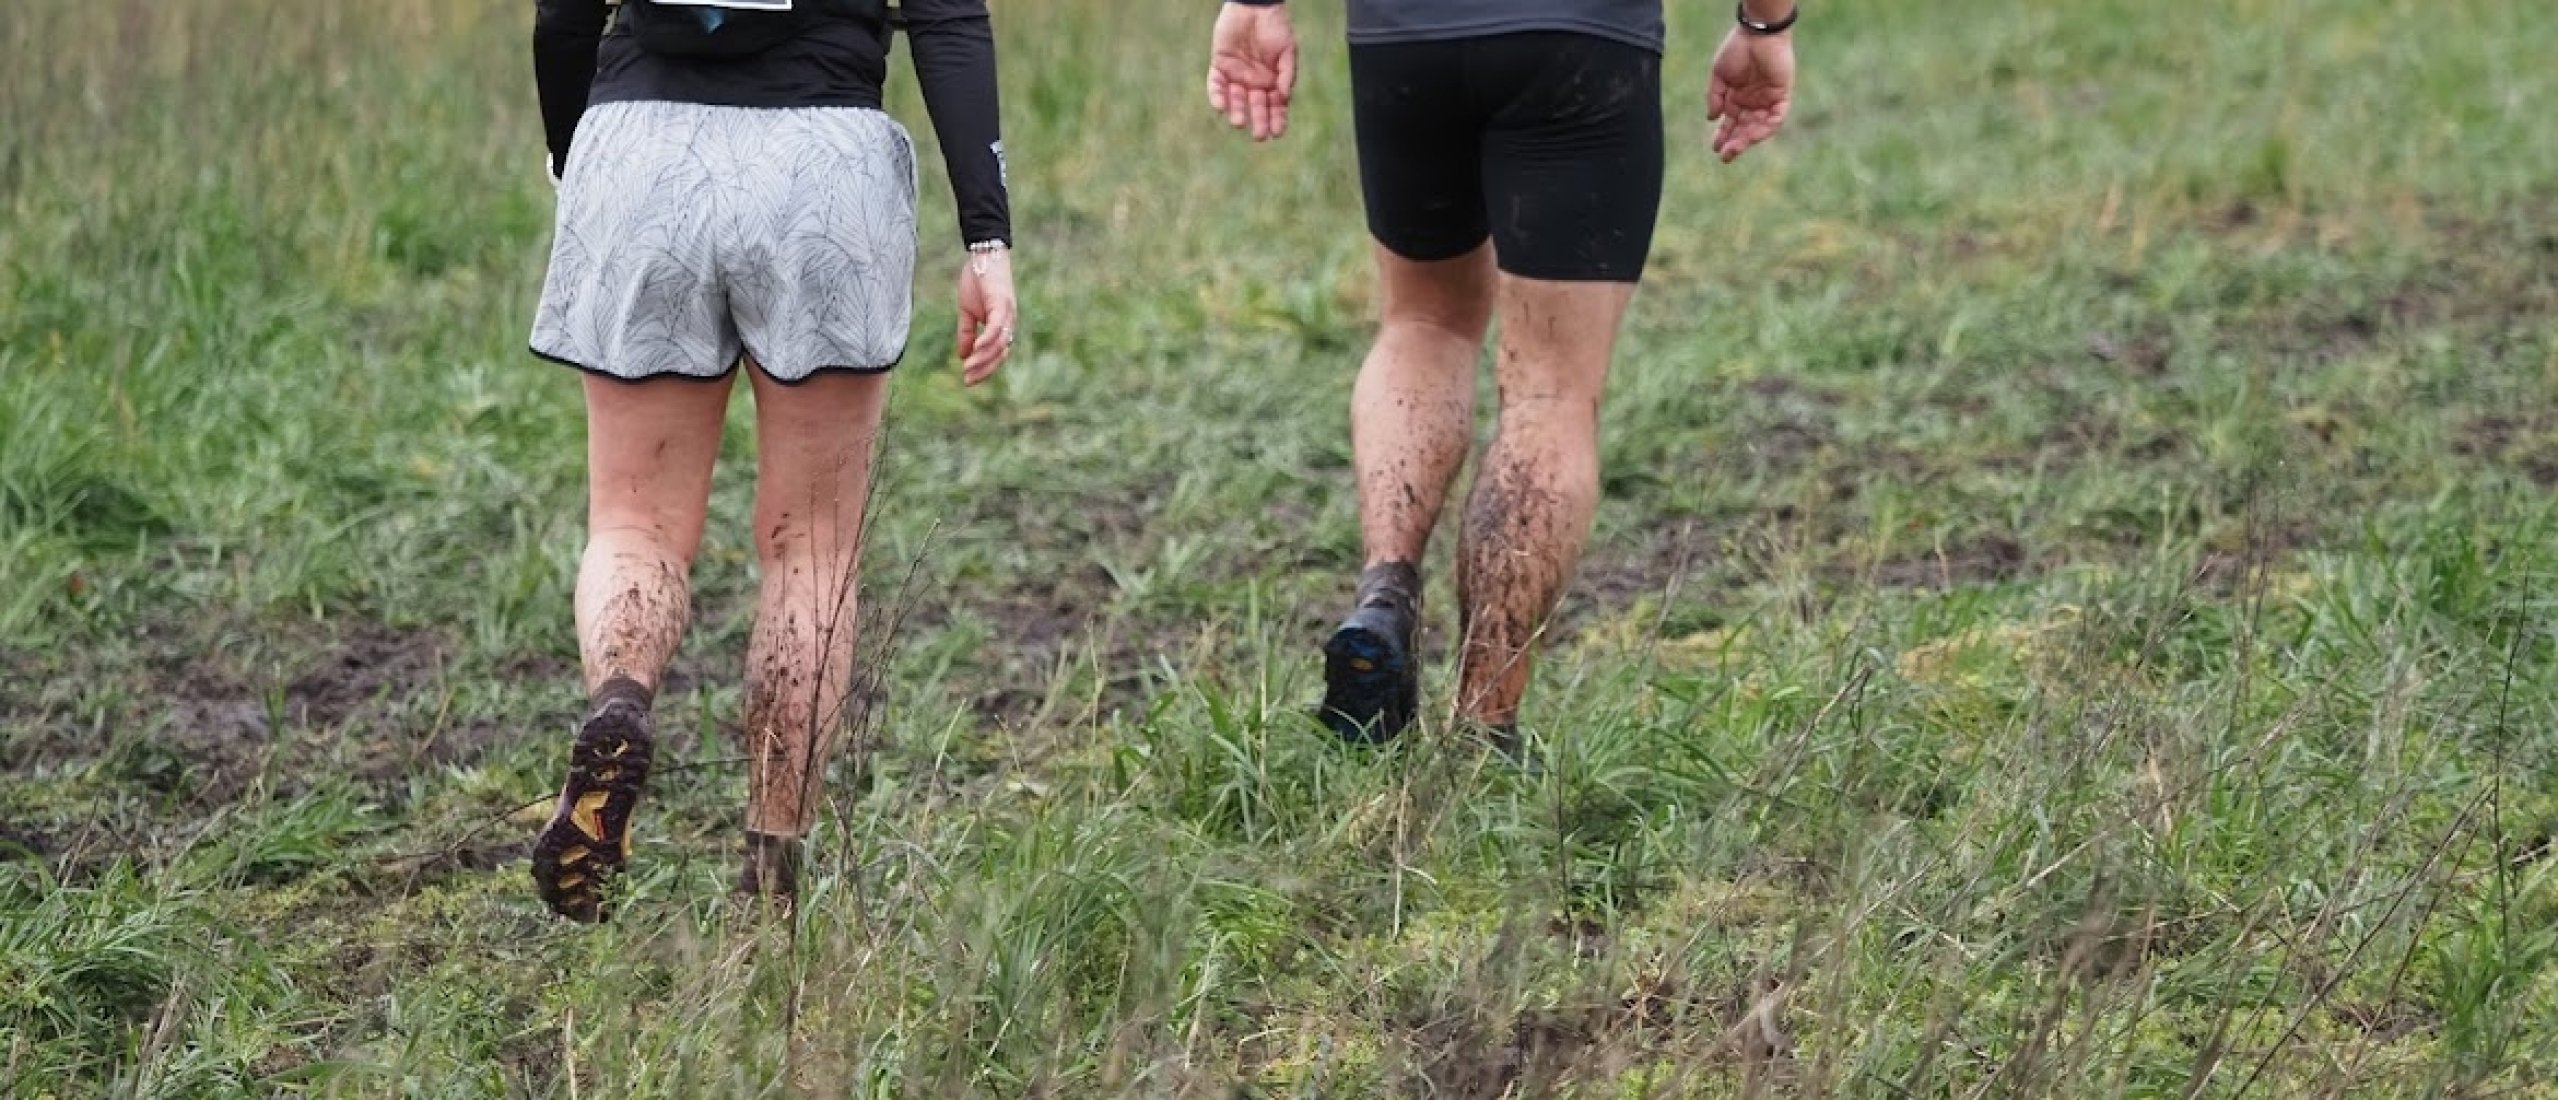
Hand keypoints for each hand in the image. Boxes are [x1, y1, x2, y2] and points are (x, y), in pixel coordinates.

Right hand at [955, 247, 1017, 386]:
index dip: (984, 369)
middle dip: (984, 370)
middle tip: (967, 381)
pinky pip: (996, 327)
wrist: (983, 255)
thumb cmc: (977, 281)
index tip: (968, 381)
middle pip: (1000, 354)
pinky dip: (988, 340)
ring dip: (983, 359)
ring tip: (968, 369)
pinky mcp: (1002, 304)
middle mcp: (1008, 323)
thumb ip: (967, 333)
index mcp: (1001, 326)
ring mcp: (1007, 314)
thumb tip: (964, 355)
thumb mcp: (967, 312)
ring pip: (999, 344)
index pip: (996, 355)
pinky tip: (976, 350)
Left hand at [1206, 3, 1296, 140]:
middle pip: (1256, 107)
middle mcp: (1254, 83)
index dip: (1277, 120)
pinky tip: (1220, 106)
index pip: (1275, 107)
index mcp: (1272, 82)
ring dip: (1237, 111)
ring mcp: (1236, 75)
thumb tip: (1284, 97)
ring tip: (1239, 121)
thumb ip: (1287, 74)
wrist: (1255, 6)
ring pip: (1235, 100)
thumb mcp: (1288, 51)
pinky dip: (1217, 96)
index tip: (1277, 133)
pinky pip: (1216, 85)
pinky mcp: (1220, 65)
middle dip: (1258, 121)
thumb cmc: (1276, 27)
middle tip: (1258, 134)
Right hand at [1707, 26, 1794, 162]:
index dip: (1723, 136)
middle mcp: (1752, 102)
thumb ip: (1715, 96)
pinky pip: (1776, 118)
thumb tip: (1711, 118)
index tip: (1715, 148)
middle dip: (1735, 143)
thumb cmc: (1736, 50)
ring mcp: (1767, 100)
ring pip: (1759, 127)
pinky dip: (1765, 128)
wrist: (1757, 34)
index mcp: (1737, 98)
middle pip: (1745, 129)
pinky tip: (1752, 136)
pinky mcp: (1781, 96)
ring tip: (1735, 149)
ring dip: (1747, 140)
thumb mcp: (1719, 75)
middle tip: (1725, 156)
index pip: (1731, 123)